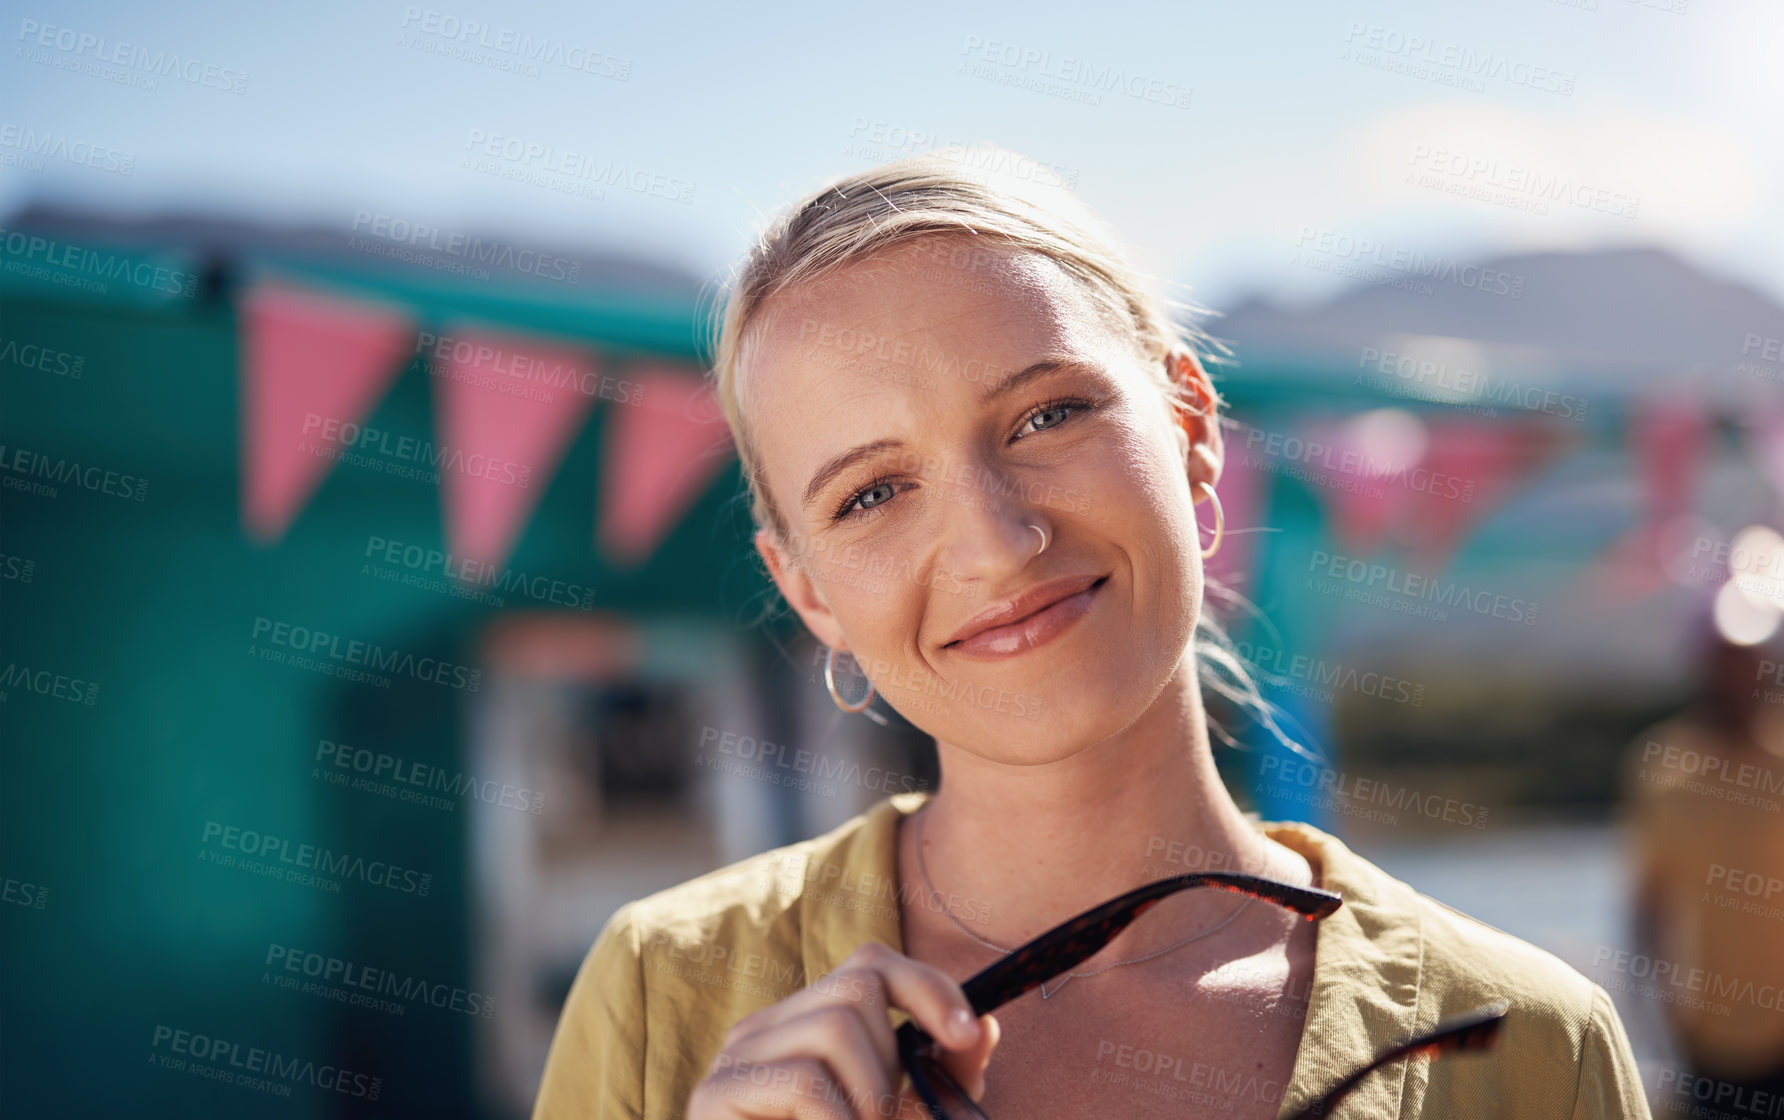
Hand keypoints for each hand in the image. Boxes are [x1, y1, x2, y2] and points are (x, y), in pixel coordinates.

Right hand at [688, 941, 1000, 1119]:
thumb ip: (945, 1079)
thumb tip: (985, 1027)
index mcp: (806, 1025)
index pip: (871, 963)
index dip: (927, 987)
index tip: (965, 1036)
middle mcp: (767, 1028)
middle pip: (857, 985)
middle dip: (891, 1059)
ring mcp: (735, 1058)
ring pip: (834, 1028)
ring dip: (869, 1098)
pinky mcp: (714, 1096)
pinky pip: (803, 1078)